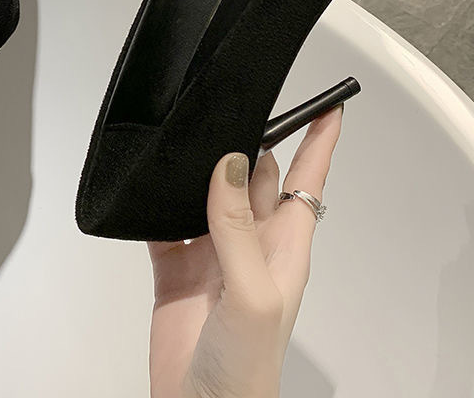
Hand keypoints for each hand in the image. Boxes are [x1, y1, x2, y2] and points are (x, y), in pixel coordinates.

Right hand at [147, 106, 342, 397]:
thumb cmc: (246, 368)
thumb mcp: (252, 292)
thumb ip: (238, 227)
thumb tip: (228, 165)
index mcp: (282, 245)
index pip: (307, 180)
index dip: (320, 141)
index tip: (327, 105)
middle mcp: (248, 242)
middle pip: (252, 176)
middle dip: (246, 141)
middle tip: (231, 107)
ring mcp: (211, 252)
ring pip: (207, 191)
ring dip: (197, 169)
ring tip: (185, 139)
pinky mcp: (175, 265)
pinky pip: (164, 222)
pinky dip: (154, 205)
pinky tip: (147, 190)